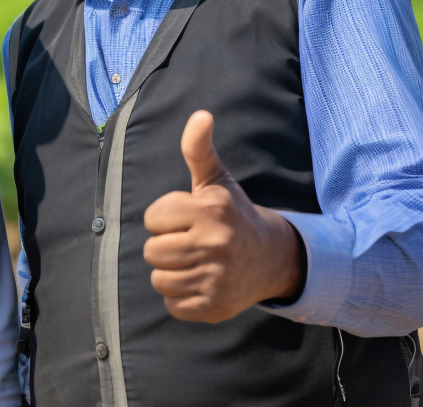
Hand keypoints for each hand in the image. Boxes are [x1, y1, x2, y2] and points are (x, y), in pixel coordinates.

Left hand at [142, 110, 303, 322]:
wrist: (271, 257)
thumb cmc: (231, 213)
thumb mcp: (216, 180)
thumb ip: (198, 149)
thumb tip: (200, 115)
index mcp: (209, 210)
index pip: (152, 218)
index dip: (163, 218)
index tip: (184, 218)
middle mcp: (215, 244)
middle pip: (152, 251)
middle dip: (164, 246)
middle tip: (188, 242)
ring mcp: (216, 278)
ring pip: (159, 279)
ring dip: (170, 272)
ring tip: (193, 262)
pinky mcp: (215, 306)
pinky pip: (172, 305)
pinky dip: (180, 297)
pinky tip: (200, 282)